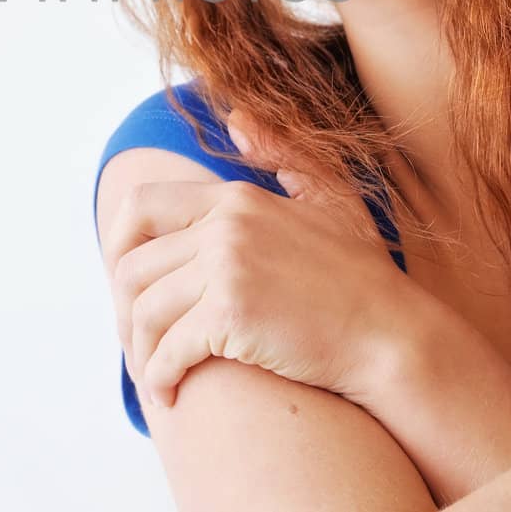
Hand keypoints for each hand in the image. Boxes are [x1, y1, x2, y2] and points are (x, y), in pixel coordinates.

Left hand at [101, 109, 409, 411]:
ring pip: (145, 311)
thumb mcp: (330, 198)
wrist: (394, 336)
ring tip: (152, 374)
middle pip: (132, 265)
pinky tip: (168, 393)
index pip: (141, 205)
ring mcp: (227, 268)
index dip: (116, 245)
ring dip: (138, 351)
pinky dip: (159, 377)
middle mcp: (225, 226)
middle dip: (122, 310)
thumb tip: (238, 118)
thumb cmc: (364, 279)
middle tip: (135, 341)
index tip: (123, 283)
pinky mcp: (232, 315)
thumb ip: (283, 156)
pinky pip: (168, 350)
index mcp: (237, 199)